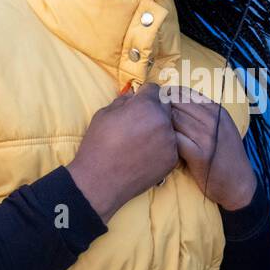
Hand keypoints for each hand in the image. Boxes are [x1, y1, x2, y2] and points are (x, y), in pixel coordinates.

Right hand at [67, 82, 178, 221]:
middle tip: (139, 122)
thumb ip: (123, 100)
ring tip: (141, 140)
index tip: (138, 102)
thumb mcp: (104, 114)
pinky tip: (145, 154)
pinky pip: (171, 145)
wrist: (99, 181)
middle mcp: (163, 121)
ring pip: (169, 126)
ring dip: (159, 128)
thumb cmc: (98, 145)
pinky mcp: (172, 159)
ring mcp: (170, 142)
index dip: (144, 94)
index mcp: (146, 105)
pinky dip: (161, 147)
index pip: (155, 88)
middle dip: (154, 109)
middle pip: (165, 106)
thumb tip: (133, 96)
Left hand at [163, 86, 255, 209]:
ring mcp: (207, 136)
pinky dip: (164, 141)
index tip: (156, 105)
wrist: (238, 184)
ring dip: (159, 125)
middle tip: (148, 119)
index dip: (167, 96)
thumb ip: (202, 115)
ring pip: (173, 119)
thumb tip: (173, 103)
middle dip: (160, 109)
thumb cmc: (224, 157)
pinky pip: (174, 139)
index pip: (185, 93)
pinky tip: (159, 147)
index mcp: (216, 110)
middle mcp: (213, 120)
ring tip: (151, 133)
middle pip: (176, 104)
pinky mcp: (200, 154)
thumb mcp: (220, 129)